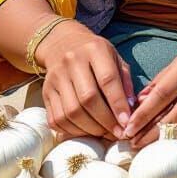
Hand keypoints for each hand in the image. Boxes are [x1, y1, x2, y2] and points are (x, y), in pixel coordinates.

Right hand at [37, 20, 134, 141]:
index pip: (107, 79)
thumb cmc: (96, 55)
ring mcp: (56, 77)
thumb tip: (130, 110)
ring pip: (71, 112)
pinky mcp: (45, 91)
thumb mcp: (115, 59)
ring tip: (104, 133)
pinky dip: (73, 131)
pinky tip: (86, 131)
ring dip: (90, 129)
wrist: (63, 44)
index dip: (118, 104)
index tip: (127, 122)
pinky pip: (57, 119)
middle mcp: (72, 61)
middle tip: (117, 133)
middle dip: (105, 121)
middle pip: (88, 98)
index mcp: (94, 49)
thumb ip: (125, 82)